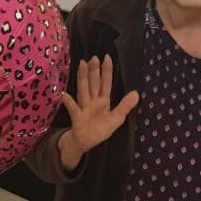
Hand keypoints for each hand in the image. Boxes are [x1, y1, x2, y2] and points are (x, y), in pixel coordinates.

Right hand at [58, 55, 138, 169]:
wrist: (84, 143)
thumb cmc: (99, 130)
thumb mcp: (116, 119)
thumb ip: (125, 106)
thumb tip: (136, 93)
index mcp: (103, 101)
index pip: (106, 83)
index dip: (107, 71)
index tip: (106, 57)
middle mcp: (92, 101)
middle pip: (94, 83)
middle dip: (94, 70)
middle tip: (94, 58)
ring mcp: (84, 107)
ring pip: (84, 90)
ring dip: (83, 77)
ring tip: (82, 64)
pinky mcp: (77, 117)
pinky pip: (73, 108)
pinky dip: (68, 102)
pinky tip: (64, 94)